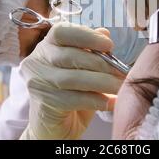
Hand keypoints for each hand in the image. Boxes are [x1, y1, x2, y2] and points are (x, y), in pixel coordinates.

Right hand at [19, 22, 124, 139]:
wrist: (54, 126)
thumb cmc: (71, 93)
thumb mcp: (83, 68)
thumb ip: (91, 50)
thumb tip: (105, 33)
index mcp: (47, 45)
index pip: (62, 31)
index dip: (86, 36)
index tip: (109, 45)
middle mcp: (37, 60)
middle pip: (70, 55)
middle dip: (101, 64)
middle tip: (121, 72)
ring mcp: (37, 82)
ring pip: (73, 78)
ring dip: (102, 82)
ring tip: (119, 86)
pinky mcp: (43, 103)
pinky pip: (74, 99)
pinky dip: (95, 100)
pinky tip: (109, 102)